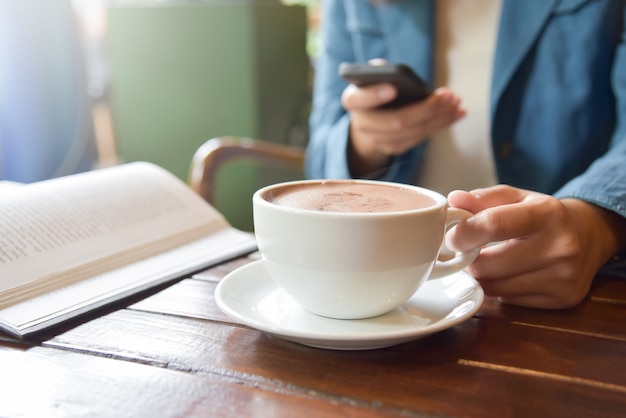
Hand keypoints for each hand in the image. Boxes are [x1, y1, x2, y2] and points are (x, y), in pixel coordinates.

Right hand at [342, 84, 464, 177]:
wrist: (368, 119)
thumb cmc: (374, 90)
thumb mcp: (373, 77)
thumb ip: (380, 71)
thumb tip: (395, 72)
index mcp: (353, 100)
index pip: (359, 99)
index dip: (375, 95)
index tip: (393, 88)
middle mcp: (362, 124)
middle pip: (395, 121)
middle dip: (425, 109)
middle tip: (447, 96)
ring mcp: (378, 140)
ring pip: (412, 133)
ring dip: (439, 118)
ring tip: (456, 103)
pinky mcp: (395, 148)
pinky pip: (420, 138)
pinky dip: (441, 125)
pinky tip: (456, 113)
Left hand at [446, 185, 624, 308]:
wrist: (589, 237)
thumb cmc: (543, 215)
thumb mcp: (516, 198)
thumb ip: (482, 198)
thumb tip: (453, 200)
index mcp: (548, 214)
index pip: (494, 224)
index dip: (464, 233)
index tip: (451, 237)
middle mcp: (561, 247)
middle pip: (488, 264)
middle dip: (468, 259)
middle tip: (466, 252)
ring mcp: (563, 277)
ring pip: (494, 287)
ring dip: (481, 276)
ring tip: (487, 260)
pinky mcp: (562, 300)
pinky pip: (509, 300)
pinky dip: (499, 289)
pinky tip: (508, 274)